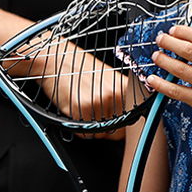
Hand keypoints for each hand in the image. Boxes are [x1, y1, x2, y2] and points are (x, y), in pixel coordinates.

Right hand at [31, 41, 145, 139]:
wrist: (58, 58)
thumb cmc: (81, 68)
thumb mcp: (108, 79)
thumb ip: (121, 98)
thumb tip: (131, 121)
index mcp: (123, 87)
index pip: (133, 120)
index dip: (126, 126)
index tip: (121, 126)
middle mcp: (113, 94)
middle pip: (117, 130)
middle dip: (107, 128)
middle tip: (96, 113)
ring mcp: (97, 101)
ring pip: (100, 133)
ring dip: (92, 127)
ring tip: (85, 107)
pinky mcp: (80, 107)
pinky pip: (84, 131)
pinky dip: (79, 125)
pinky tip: (76, 108)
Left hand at [145, 25, 191, 139]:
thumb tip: (191, 37)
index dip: (184, 31)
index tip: (173, 30)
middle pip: (189, 50)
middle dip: (170, 42)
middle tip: (160, 39)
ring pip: (180, 69)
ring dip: (164, 60)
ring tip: (156, 56)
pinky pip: (176, 90)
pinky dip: (162, 84)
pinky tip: (153, 79)